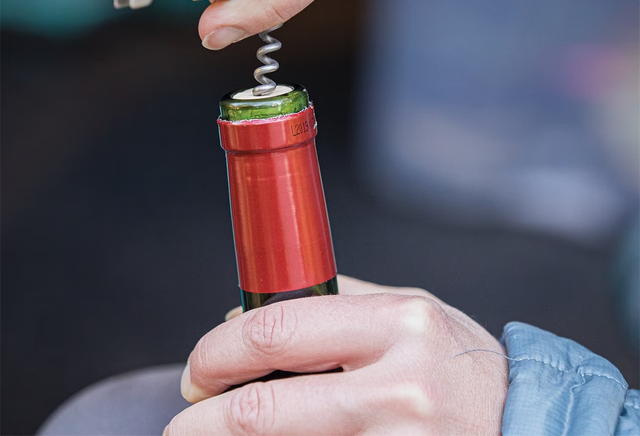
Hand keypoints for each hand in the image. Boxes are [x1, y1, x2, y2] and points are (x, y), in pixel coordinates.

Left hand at [164, 275, 508, 434]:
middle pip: (262, 410)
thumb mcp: (411, 311)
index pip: (277, 330)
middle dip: (203, 419)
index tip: (199, 367)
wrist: (528, 429)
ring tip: (222, 434)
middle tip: (188, 417)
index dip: (218, 352)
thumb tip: (251, 316)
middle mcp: (399, 388)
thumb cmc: (461, 366)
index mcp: (398, 324)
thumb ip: (337, 304)